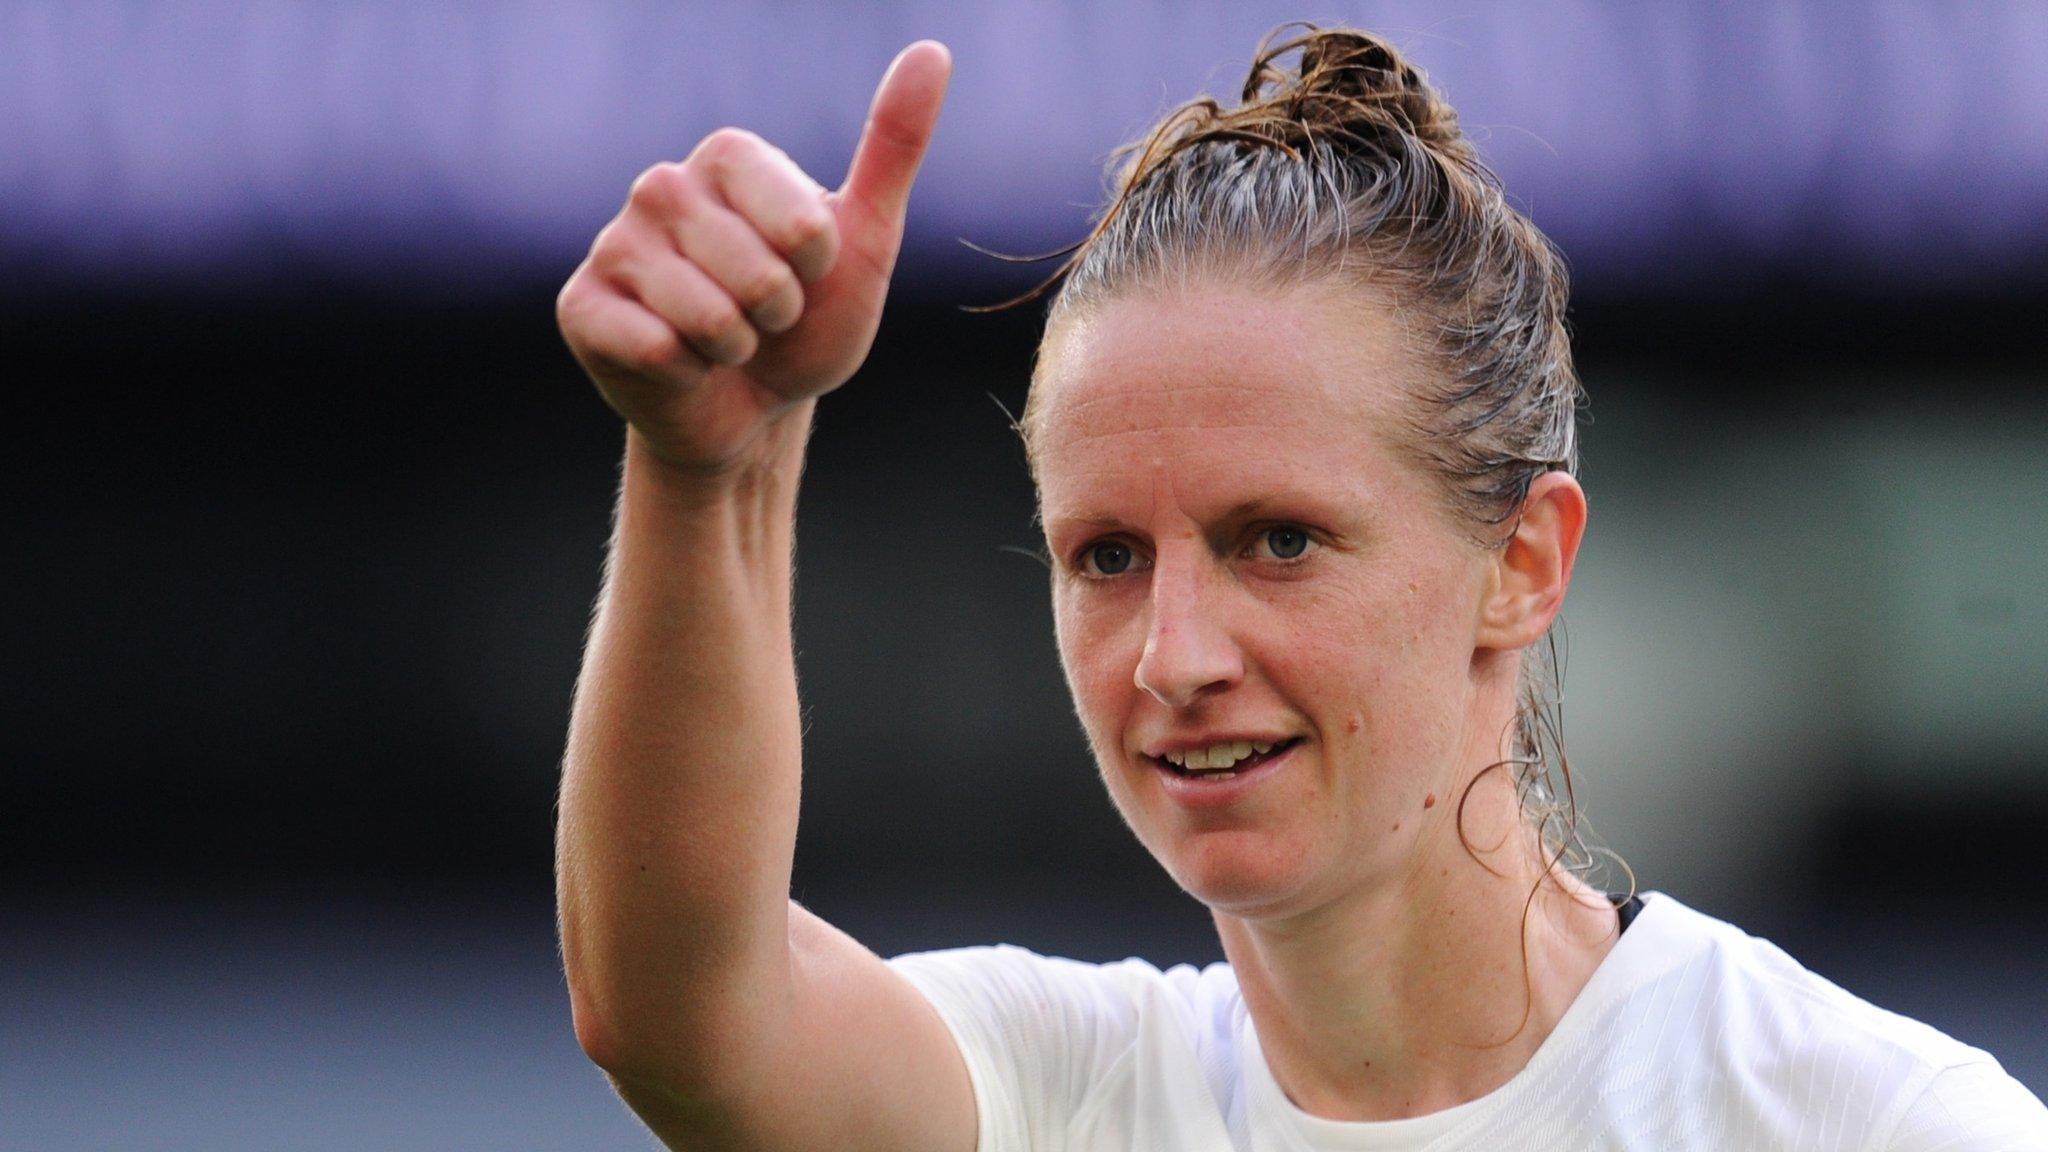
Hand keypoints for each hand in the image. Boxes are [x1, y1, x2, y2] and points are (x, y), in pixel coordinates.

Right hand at [557, 41, 951, 477]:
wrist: (749, 410)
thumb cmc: (806, 325)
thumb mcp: (865, 241)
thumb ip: (893, 147)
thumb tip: (932, 52)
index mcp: (728, 157)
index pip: (805, 227)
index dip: (818, 271)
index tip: (804, 273)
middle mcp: (662, 186)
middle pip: (758, 276)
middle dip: (777, 318)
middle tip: (762, 319)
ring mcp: (614, 243)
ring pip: (707, 317)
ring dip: (734, 350)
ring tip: (724, 343)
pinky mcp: (582, 306)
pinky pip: (657, 349)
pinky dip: (687, 375)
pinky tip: (678, 364)